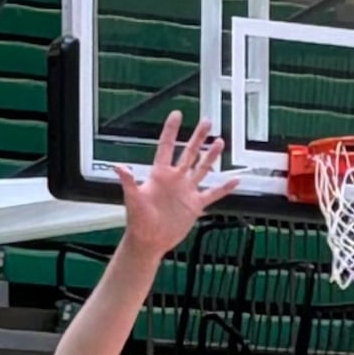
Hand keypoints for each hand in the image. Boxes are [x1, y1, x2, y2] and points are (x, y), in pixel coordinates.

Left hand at [110, 113, 233, 255]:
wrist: (149, 240)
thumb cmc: (138, 220)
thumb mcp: (132, 199)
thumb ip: (128, 182)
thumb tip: (118, 167)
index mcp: (160, 174)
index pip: (166, 147)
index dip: (171, 130)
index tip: (177, 114)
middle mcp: (175, 179)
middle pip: (189, 153)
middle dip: (198, 137)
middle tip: (207, 122)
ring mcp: (187, 191)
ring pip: (202, 168)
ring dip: (211, 156)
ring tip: (220, 142)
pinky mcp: (195, 205)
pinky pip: (212, 193)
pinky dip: (224, 188)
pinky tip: (235, 180)